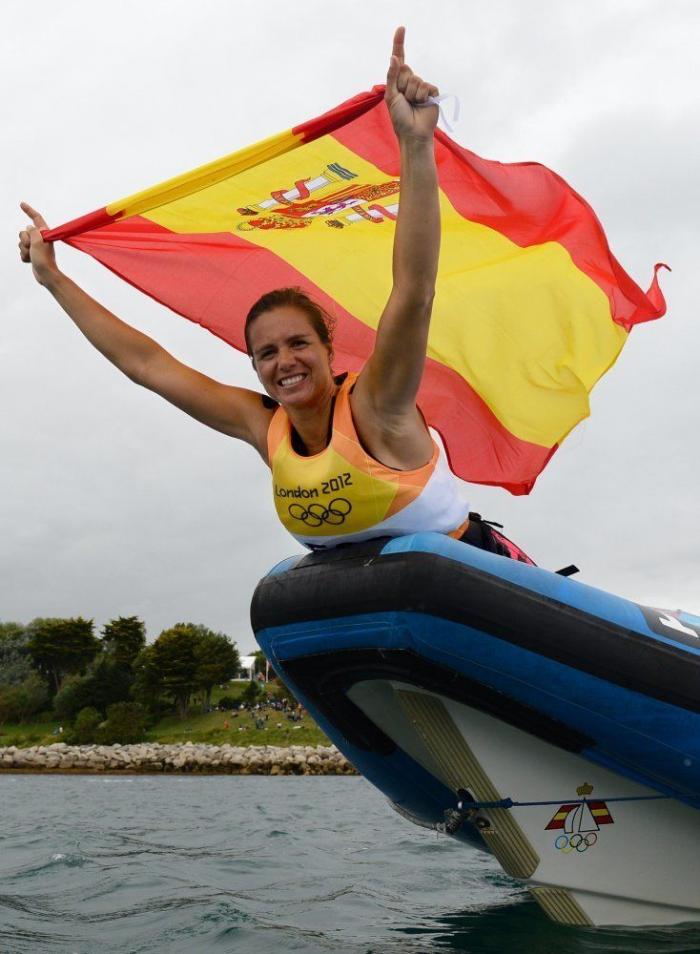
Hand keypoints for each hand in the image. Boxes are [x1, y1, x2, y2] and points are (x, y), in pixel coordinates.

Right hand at [18, 202, 57, 285]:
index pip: (36, 218)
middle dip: (24, 240)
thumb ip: (33, 231)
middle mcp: (40, 238)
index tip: (21, 204)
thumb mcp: (38, 241)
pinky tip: (31, 261)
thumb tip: (30, 227)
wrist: (46, 275)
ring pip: (21, 243)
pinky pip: (22, 252)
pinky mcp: (32, 255)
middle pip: (23, 232)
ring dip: (24, 250)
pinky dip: (24, 256)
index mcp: (44, 233)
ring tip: (33, 256)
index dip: (29, 210)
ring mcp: (36, 247)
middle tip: (32, 248)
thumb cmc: (44, 258)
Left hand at [385, 27, 438, 142]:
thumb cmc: (400, 118)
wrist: (413, 133)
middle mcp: (410, 81)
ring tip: (413, 106)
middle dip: (403, 86)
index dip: (399, 43)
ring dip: (413, 95)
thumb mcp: (391, 96)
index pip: (399, 58)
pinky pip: (427, 87)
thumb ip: (392, 76)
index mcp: (398, 81)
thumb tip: (394, 57)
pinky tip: (423, 105)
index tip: (401, 28)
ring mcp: (421, 87)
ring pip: (417, 80)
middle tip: (404, 100)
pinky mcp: (432, 93)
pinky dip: (424, 97)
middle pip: (407, 70)